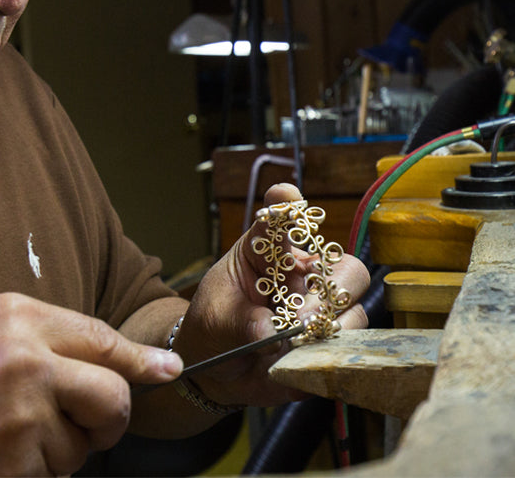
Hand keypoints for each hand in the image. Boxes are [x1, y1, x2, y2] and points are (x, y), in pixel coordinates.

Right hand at [0, 293, 181, 475]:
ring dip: (59, 450)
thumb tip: (118, 362)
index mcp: (17, 315)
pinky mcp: (16, 458)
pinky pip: (55, 474)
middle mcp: (26, 355)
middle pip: (112, 392)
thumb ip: (47, 340)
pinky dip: (34, 473)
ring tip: (5, 436)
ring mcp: (22, 409)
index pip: (100, 336)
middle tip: (87, 426)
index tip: (169, 370)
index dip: (139, 359)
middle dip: (109, 418)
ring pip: (83, 443)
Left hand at [172, 183, 368, 406]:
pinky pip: (349, 340)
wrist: (217, 370)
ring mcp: (317, 307)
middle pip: (343, 267)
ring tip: (298, 339)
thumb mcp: (216, 320)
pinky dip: (332, 348)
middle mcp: (300, 275)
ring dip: (330, 323)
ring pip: (352, 305)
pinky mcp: (325, 340)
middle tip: (304, 315)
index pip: (278, 223)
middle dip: (333, 288)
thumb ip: (241, 322)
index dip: (286, 206)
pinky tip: (305, 354)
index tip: (286, 197)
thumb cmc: (214, 328)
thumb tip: (271, 331)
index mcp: (266, 254)